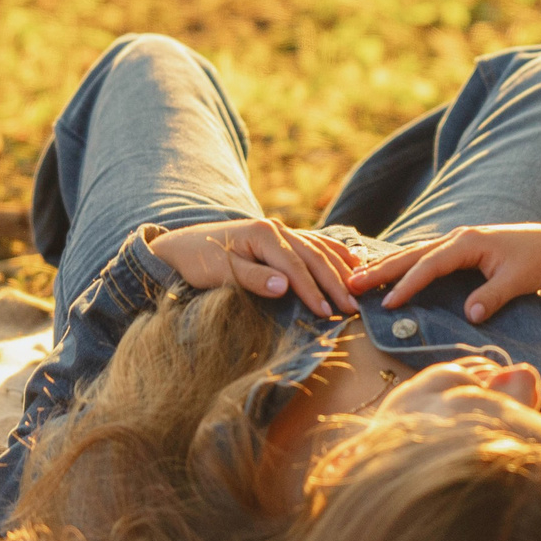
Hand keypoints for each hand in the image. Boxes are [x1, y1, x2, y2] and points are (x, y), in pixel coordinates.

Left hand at [149, 217, 359, 315]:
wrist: (181, 246)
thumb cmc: (198, 262)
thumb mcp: (220, 272)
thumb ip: (253, 278)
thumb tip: (285, 287)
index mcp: (264, 234)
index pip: (296, 266)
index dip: (313, 290)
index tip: (327, 312)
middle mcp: (277, 228)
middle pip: (314, 256)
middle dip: (335, 283)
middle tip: (352, 307)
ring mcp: (281, 230)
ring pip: (319, 248)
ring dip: (340, 269)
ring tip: (360, 288)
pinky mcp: (281, 236)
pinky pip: (315, 243)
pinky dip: (334, 253)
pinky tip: (351, 260)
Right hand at [346, 223, 540, 322]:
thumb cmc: (537, 262)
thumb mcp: (519, 281)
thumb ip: (492, 296)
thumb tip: (469, 315)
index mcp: (468, 242)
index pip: (429, 266)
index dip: (407, 285)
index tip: (386, 304)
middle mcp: (458, 237)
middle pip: (412, 254)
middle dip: (381, 269)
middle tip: (350, 284)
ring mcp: (457, 241)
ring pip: (414, 253)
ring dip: (387, 265)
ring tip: (357, 278)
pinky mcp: (460, 249)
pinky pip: (424, 256)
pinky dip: (403, 264)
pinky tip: (386, 272)